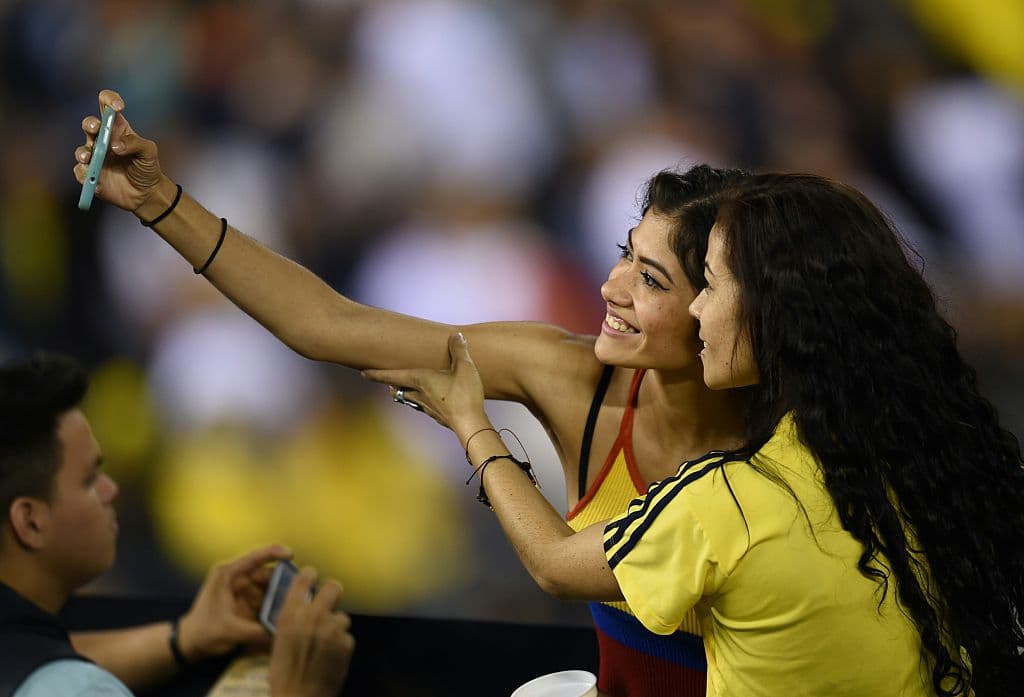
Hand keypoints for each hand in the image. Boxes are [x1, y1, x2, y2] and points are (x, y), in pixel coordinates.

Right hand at [73, 89, 164, 213]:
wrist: (146, 194)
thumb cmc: (147, 168)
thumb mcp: (149, 153)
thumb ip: (136, 144)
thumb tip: (115, 145)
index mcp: (117, 129)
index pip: (107, 106)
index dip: (109, 100)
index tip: (118, 106)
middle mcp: (103, 140)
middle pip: (90, 125)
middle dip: (90, 124)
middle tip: (96, 128)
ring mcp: (95, 157)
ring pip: (82, 150)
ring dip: (83, 152)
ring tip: (89, 157)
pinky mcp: (90, 175)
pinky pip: (81, 172)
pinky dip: (84, 174)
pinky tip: (93, 179)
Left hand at [177, 544, 292, 660]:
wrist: (191, 644)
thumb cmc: (203, 632)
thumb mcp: (228, 631)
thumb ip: (254, 631)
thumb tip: (280, 633)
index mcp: (228, 575)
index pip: (254, 558)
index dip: (274, 552)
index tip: (292, 554)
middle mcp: (239, 578)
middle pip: (267, 574)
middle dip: (284, 582)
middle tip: (301, 591)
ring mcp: (245, 590)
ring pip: (271, 588)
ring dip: (282, 596)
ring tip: (296, 605)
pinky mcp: (250, 603)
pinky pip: (269, 600)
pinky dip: (278, 606)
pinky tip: (287, 614)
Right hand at [268, 567, 353, 696]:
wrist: (299, 696)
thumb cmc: (282, 671)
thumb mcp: (280, 639)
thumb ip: (293, 619)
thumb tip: (304, 605)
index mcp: (292, 613)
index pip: (305, 578)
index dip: (310, 575)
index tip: (313, 576)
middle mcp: (314, 615)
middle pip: (333, 587)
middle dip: (332, 592)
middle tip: (329, 601)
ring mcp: (333, 628)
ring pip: (342, 616)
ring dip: (336, 626)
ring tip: (326, 643)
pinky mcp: (347, 642)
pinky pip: (346, 637)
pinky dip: (341, 644)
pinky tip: (332, 656)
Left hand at [362, 333, 491, 445]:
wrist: (470, 424)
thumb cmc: (464, 395)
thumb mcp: (464, 367)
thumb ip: (459, 350)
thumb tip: (456, 336)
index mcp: (420, 379)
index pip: (392, 376)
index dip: (376, 374)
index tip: (363, 373)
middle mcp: (419, 394)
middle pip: (398, 389)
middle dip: (390, 384)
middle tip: (384, 380)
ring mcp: (427, 407)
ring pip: (409, 399)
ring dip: (403, 393)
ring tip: (401, 389)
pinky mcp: (437, 416)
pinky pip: (423, 407)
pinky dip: (420, 401)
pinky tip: (428, 401)